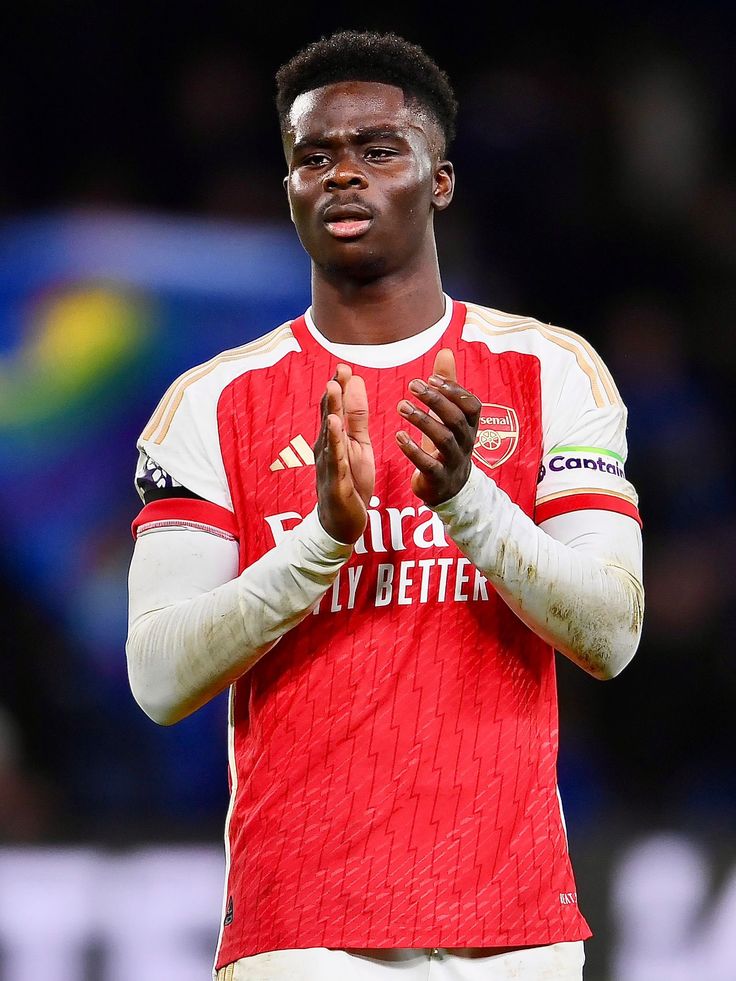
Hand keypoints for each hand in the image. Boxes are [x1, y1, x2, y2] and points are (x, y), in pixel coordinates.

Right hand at [315, 364, 374, 543]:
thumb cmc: (350, 482)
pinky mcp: (335, 481)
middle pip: (329, 415)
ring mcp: (328, 464)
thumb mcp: (358, 445)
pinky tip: (334, 426)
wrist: (341, 523)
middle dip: (334, 392)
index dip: (340, 387)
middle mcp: (327, 448)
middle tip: (339, 368)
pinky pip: (335, 458)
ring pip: (330, 433)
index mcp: (335, 439)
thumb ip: (357, 417)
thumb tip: (356, 385)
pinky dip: (334, 441)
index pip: (335, 408)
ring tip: (333, 388)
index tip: (345, 365)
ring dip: (330, 410)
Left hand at [395, 349, 481, 505]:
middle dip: (435, 401)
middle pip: (456, 419)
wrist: (449, 489)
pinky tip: (398, 437)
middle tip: (413, 385)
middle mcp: (465, 443)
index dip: (455, 391)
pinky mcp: (439, 478)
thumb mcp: (450, 416)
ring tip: (401, 407)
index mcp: (469, 426)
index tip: (432, 377)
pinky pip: (428, 464)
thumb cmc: (447, 446)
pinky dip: (413, 450)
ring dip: (423, 420)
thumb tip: (446, 352)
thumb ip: (448, 386)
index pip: (471, 405)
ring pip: (444, 439)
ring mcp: (453, 462)